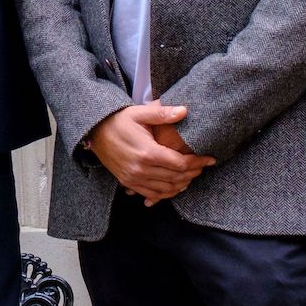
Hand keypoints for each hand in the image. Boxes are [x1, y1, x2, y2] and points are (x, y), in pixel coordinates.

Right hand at [82, 102, 215, 204]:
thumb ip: (163, 113)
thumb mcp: (140, 113)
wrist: (95, 131)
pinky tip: (175, 186)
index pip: (180, 163)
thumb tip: (185, 111)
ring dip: (182, 185)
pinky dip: (166, 194)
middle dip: (193, 173)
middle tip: (203, 166)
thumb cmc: (119, 120)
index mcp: (147, 152)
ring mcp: (134, 178)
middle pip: (176, 178)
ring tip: (192, 175)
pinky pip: (152, 194)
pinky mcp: (128, 183)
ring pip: (166, 189)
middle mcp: (141, 169)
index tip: (210, 159)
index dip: (198, 162)